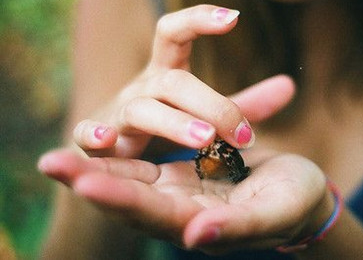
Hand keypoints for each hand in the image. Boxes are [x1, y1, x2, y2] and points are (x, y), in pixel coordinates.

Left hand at [38, 147, 329, 253]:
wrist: (300, 189)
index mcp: (200, 224)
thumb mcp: (273, 212)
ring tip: (53, 158)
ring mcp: (179, 188)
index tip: (86, 183)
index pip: (152, 213)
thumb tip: (194, 236)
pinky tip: (96, 139)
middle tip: (50, 163)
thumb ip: (236, 226)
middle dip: (90, 180)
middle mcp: (181, 210)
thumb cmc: (294, 203)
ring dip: (94, 165)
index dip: (120, 198)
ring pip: (131, 178)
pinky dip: (121, 151)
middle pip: (129, 197)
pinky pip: (148, 160)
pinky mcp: (185, 167)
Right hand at [71, 5, 294, 158]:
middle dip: (209, 102)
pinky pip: (87, 134)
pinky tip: (108, 139)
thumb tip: (289, 85)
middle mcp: (142, 88)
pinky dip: (93, 134)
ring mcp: (117, 113)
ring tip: (206, 139)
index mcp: (165, 74)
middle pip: (173, 81)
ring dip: (172, 121)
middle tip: (241, 131)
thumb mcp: (205, 114)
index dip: (197, 19)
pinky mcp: (96, 142)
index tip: (233, 16)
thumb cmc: (164, 128)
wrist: (118, 158)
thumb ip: (244, 103)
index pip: (173, 33)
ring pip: (141, 109)